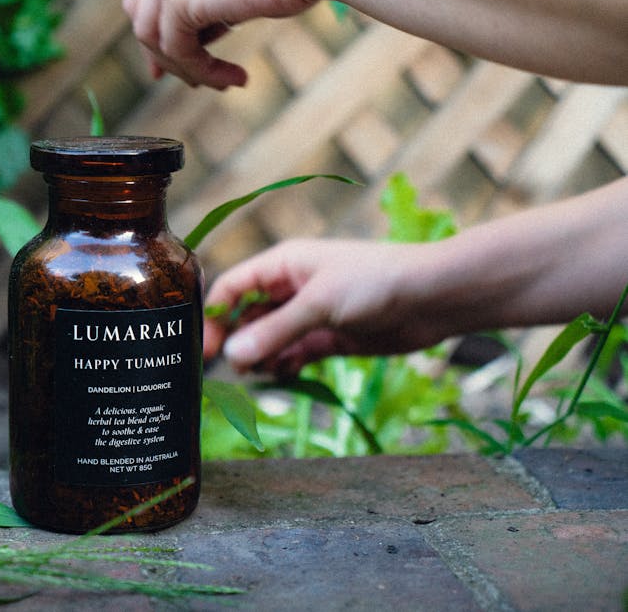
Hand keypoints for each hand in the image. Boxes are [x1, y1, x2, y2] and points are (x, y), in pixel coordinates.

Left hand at [122, 0, 317, 88]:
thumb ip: (201, 16)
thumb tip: (181, 50)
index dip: (152, 34)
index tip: (161, 70)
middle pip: (139, 15)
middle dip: (159, 55)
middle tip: (189, 82)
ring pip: (153, 39)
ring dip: (189, 68)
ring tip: (224, 81)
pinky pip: (178, 52)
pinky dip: (206, 71)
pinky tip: (236, 78)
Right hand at [203, 238, 450, 373]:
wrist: (433, 298)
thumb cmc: (375, 282)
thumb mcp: (319, 304)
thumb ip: (275, 331)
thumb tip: (231, 357)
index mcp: (283, 265)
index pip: (234, 287)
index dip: (215, 315)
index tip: (207, 349)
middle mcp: (291, 288)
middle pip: (247, 317)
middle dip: (237, 342)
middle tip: (233, 370)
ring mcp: (310, 315)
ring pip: (269, 340)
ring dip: (261, 357)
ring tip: (264, 372)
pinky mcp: (329, 339)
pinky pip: (294, 354)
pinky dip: (285, 366)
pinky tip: (284, 375)